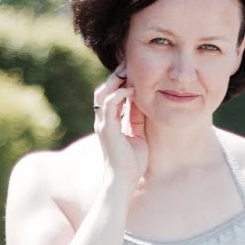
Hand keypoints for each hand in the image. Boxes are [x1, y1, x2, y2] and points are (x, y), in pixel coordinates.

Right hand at [93, 68, 147, 182]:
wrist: (124, 181)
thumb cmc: (132, 164)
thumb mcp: (138, 135)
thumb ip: (137, 119)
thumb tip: (142, 103)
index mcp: (110, 122)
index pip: (112, 95)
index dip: (120, 82)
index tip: (133, 71)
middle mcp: (103, 121)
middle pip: (104, 90)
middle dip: (116, 76)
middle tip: (129, 64)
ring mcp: (103, 124)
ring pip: (103, 94)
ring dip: (115, 81)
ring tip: (128, 71)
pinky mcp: (107, 129)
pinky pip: (108, 105)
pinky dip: (118, 94)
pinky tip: (131, 90)